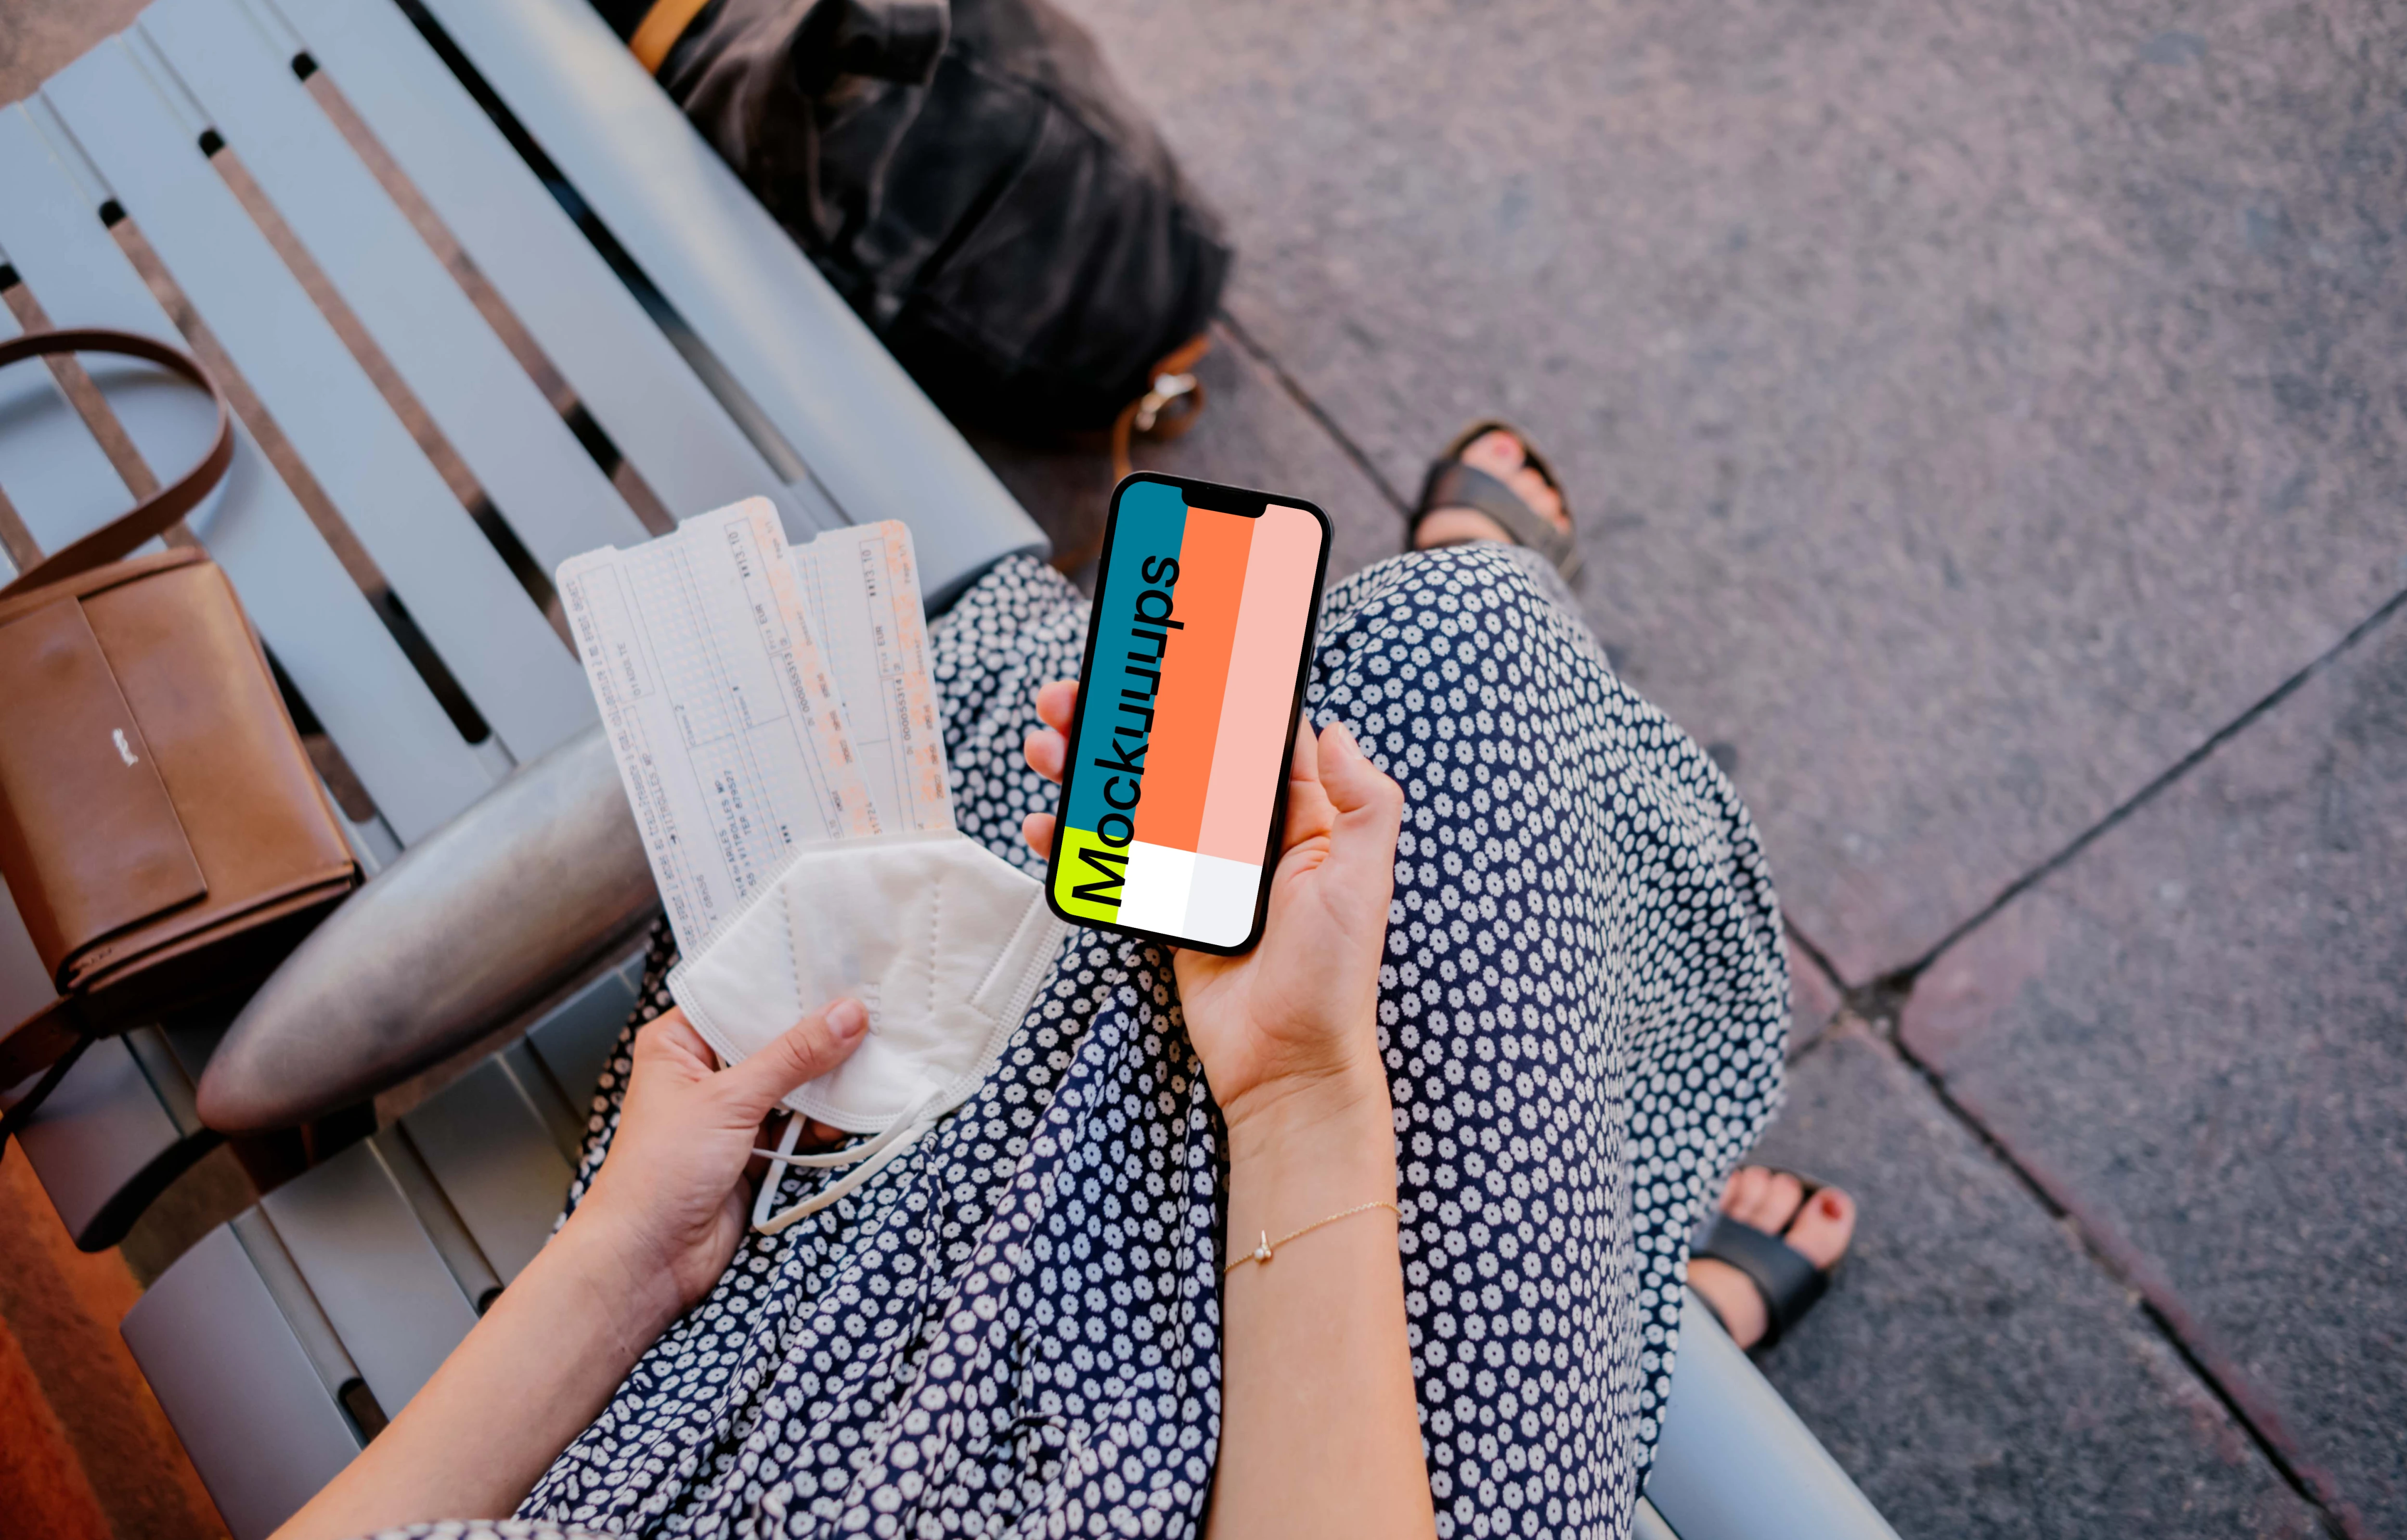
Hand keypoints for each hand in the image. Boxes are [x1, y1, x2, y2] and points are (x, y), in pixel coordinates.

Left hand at [568, 1002, 866, 1325]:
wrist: (650, 1258)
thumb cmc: (660, 1171)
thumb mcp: (730, 1100)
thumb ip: (793, 1057)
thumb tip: (847, 1015)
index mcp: (680, 1042)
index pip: (740, 997)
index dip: (787, 985)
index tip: (839, 969)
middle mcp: (705, 1072)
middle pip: (772, 1039)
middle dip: (817, 1034)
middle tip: (869, 1013)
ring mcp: (732, 1112)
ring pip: (791, 1082)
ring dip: (827, 1080)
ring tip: (872, 1060)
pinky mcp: (755, 1149)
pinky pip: (800, 1123)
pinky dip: (825, 1120)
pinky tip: (854, 1111)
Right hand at [1022, 682, 1404, 1140]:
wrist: (1287, 1064)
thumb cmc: (1333, 976)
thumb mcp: (1361, 879)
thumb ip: (1361, 801)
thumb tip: (1336, 727)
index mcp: (1294, 815)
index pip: (1247, 732)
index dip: (1208, 688)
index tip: (1165, 652)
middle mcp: (1242, 835)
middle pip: (1173, 757)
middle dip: (1123, 721)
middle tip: (1076, 696)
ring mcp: (1196, 870)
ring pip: (1134, 801)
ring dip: (1088, 770)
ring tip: (1049, 746)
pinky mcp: (1162, 907)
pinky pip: (1113, 862)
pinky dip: (1076, 841)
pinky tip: (1047, 825)